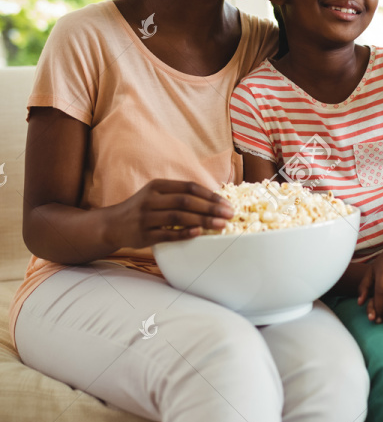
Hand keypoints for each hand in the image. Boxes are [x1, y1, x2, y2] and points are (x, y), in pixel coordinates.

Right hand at [107, 179, 233, 248]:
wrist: (112, 225)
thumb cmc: (141, 209)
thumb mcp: (156, 195)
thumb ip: (179, 194)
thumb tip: (213, 200)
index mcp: (157, 186)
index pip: (189, 187)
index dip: (210, 195)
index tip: (226, 203)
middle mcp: (150, 199)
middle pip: (186, 201)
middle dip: (211, 208)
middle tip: (230, 214)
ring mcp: (146, 217)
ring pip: (179, 217)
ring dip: (203, 220)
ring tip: (221, 225)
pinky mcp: (143, 235)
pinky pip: (168, 234)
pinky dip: (184, 233)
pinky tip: (199, 233)